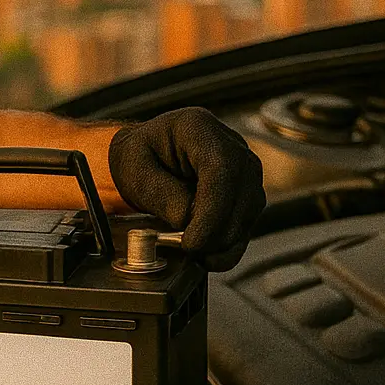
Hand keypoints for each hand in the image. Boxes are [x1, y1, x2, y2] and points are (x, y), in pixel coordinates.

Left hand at [108, 107, 264, 270]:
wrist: (146, 157)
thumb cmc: (138, 158)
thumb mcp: (135, 171)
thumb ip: (161, 194)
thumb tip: (188, 220)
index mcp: (198, 128)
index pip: (221, 169)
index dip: (212, 210)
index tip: (193, 241)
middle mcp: (230, 144)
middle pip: (242, 191)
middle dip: (218, 231)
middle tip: (190, 251)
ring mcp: (243, 167)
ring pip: (249, 209)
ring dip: (225, 240)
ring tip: (196, 254)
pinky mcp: (247, 190)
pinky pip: (247, 220)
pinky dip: (231, 244)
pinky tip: (211, 257)